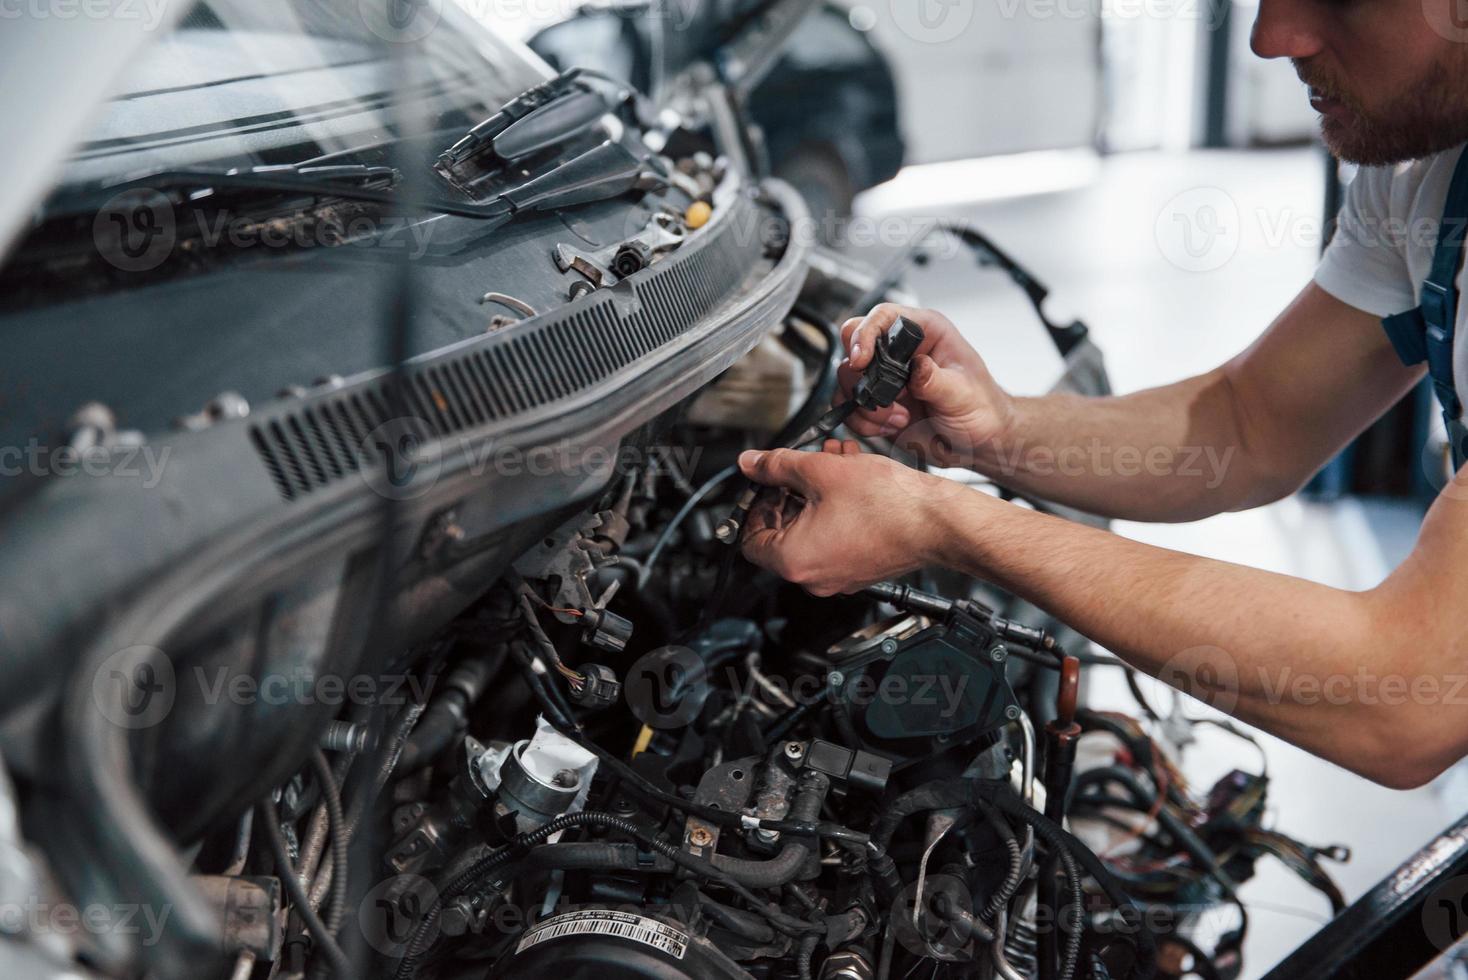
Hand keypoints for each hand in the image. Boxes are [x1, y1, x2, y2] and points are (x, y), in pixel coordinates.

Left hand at [737, 441, 961, 594]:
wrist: (937, 522)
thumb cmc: (888, 505)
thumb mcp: (820, 471)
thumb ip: (777, 466)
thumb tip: (752, 464)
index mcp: (794, 561)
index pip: (749, 540)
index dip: (755, 505)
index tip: (766, 484)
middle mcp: (814, 578)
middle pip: (782, 534)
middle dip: (790, 491)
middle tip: (800, 466)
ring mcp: (839, 577)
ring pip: (812, 531)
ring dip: (816, 493)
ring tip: (831, 462)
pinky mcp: (860, 569)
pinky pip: (835, 538)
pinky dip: (836, 509)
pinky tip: (850, 478)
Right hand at [839, 303, 1013, 466]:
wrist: (979, 443)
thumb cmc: (982, 408)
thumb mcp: (964, 394)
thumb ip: (937, 380)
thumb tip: (916, 367)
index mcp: (925, 332)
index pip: (883, 316)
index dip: (865, 332)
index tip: (861, 359)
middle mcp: (901, 351)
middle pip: (854, 343)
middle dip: (860, 374)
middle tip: (880, 396)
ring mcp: (886, 377)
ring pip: (847, 378)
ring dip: (865, 404)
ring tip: (898, 418)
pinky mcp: (878, 403)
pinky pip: (850, 407)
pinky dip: (863, 421)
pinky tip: (891, 427)